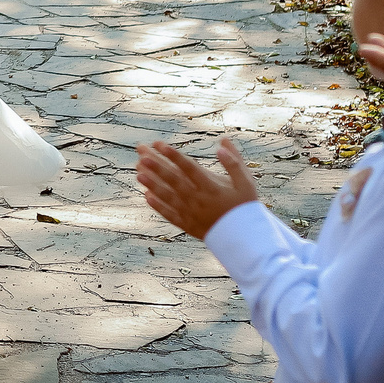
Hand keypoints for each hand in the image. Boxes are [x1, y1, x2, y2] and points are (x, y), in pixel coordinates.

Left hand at [136, 137, 260, 239]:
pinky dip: (158, 206)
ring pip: (169, 197)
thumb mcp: (246, 182)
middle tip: (141, 154)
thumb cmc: (245, 207)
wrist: (246, 239)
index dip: (173, 155)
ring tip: (138, 173)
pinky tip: (146, 196)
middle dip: (157, 166)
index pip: (189, 167)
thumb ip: (234, 162)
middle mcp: (199, 199)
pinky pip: (171, 215)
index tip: (159, 144)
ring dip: (152, 184)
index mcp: (212, 187)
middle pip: (174, 180)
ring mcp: (191, 213)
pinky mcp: (188, 225)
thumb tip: (222, 143)